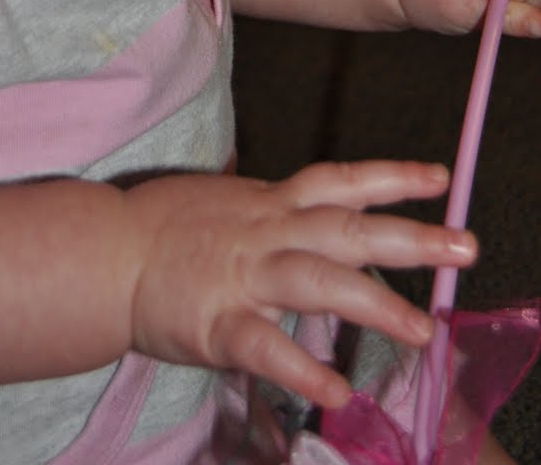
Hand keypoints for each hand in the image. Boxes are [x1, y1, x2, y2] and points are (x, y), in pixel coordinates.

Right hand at [127, 160, 473, 409]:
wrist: (101, 253)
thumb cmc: (159, 228)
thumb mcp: (224, 202)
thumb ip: (269, 210)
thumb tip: (307, 210)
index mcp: (267, 204)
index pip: (338, 181)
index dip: (390, 177)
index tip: (439, 177)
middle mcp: (264, 232)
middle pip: (346, 228)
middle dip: (410, 236)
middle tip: (465, 247)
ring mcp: (242, 275)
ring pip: (318, 281)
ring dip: (374, 302)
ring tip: (421, 330)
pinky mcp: (216, 321)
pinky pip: (264, 345)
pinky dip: (303, 367)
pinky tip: (337, 389)